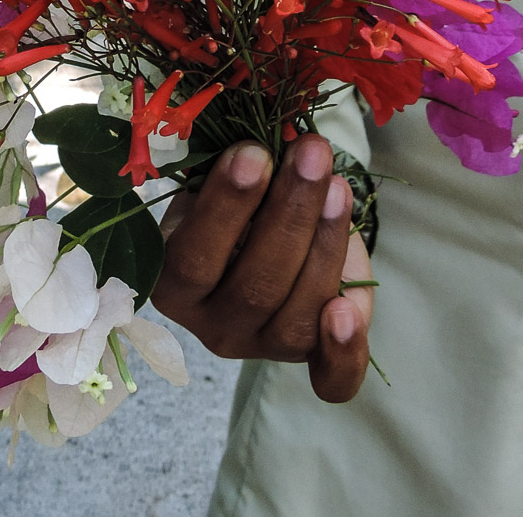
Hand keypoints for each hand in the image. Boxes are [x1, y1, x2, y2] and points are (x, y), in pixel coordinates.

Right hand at [151, 134, 372, 401]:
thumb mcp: (220, 182)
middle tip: (311, 154)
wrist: (265, 230)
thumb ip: (233, 170)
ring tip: (338, 187)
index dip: (226, 207)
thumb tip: (260, 142)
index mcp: (176, 284)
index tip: (255, 152)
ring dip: (324, 245)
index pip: (195, 257)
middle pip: (255, 286)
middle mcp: (214, 328)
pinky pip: (332, 379)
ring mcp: (264, 347)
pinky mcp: (310, 358)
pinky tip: (346, 312)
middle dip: (289, 213)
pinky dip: (344, 351)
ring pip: (298, 314)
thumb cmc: (239, 198)